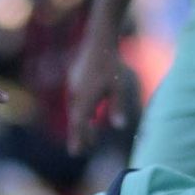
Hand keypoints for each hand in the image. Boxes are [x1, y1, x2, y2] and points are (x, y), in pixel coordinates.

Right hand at [64, 36, 125, 153]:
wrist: (99, 42)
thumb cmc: (111, 65)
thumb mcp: (118, 87)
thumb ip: (117, 107)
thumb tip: (120, 127)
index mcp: (86, 99)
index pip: (80, 124)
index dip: (79, 139)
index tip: (78, 152)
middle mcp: (76, 95)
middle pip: (75, 120)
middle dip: (77, 136)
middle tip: (78, 152)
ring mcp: (74, 87)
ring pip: (75, 111)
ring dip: (79, 124)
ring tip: (86, 136)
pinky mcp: (75, 80)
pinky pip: (76, 101)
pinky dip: (80, 112)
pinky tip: (89, 115)